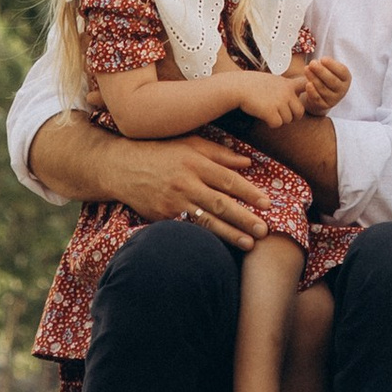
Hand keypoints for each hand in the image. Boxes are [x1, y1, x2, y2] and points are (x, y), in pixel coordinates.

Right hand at [106, 135, 268, 244]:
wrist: (123, 166)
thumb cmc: (161, 150)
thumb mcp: (190, 143)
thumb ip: (219, 153)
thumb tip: (248, 162)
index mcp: (195, 162)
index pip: (229, 179)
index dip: (250, 192)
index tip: (268, 204)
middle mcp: (186, 182)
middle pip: (220, 203)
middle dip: (244, 218)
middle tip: (265, 230)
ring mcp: (173, 202)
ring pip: (206, 221)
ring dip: (229, 234)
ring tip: (249, 244)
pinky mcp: (163, 217)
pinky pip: (188, 229)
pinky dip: (204, 239)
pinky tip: (219, 249)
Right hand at [230, 66, 313, 124]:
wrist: (238, 87)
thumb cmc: (252, 84)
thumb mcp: (272, 80)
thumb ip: (284, 87)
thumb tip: (293, 93)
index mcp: (287, 83)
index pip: (306, 84)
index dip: (311, 90)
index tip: (309, 93)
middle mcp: (286, 92)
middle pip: (300, 112)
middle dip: (292, 117)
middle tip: (281, 115)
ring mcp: (280, 102)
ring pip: (288, 120)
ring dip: (279, 120)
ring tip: (268, 112)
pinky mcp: (271, 111)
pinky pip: (277, 124)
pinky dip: (270, 123)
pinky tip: (263, 116)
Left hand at [298, 55, 350, 110]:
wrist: (321, 94)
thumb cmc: (326, 76)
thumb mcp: (330, 68)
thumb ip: (327, 63)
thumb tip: (319, 59)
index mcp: (346, 78)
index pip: (342, 72)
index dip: (332, 65)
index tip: (322, 59)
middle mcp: (342, 90)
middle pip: (332, 81)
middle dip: (321, 71)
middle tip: (312, 63)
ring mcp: (333, 99)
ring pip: (323, 89)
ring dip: (314, 78)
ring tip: (306, 69)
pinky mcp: (324, 106)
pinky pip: (318, 99)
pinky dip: (312, 92)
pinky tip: (307, 84)